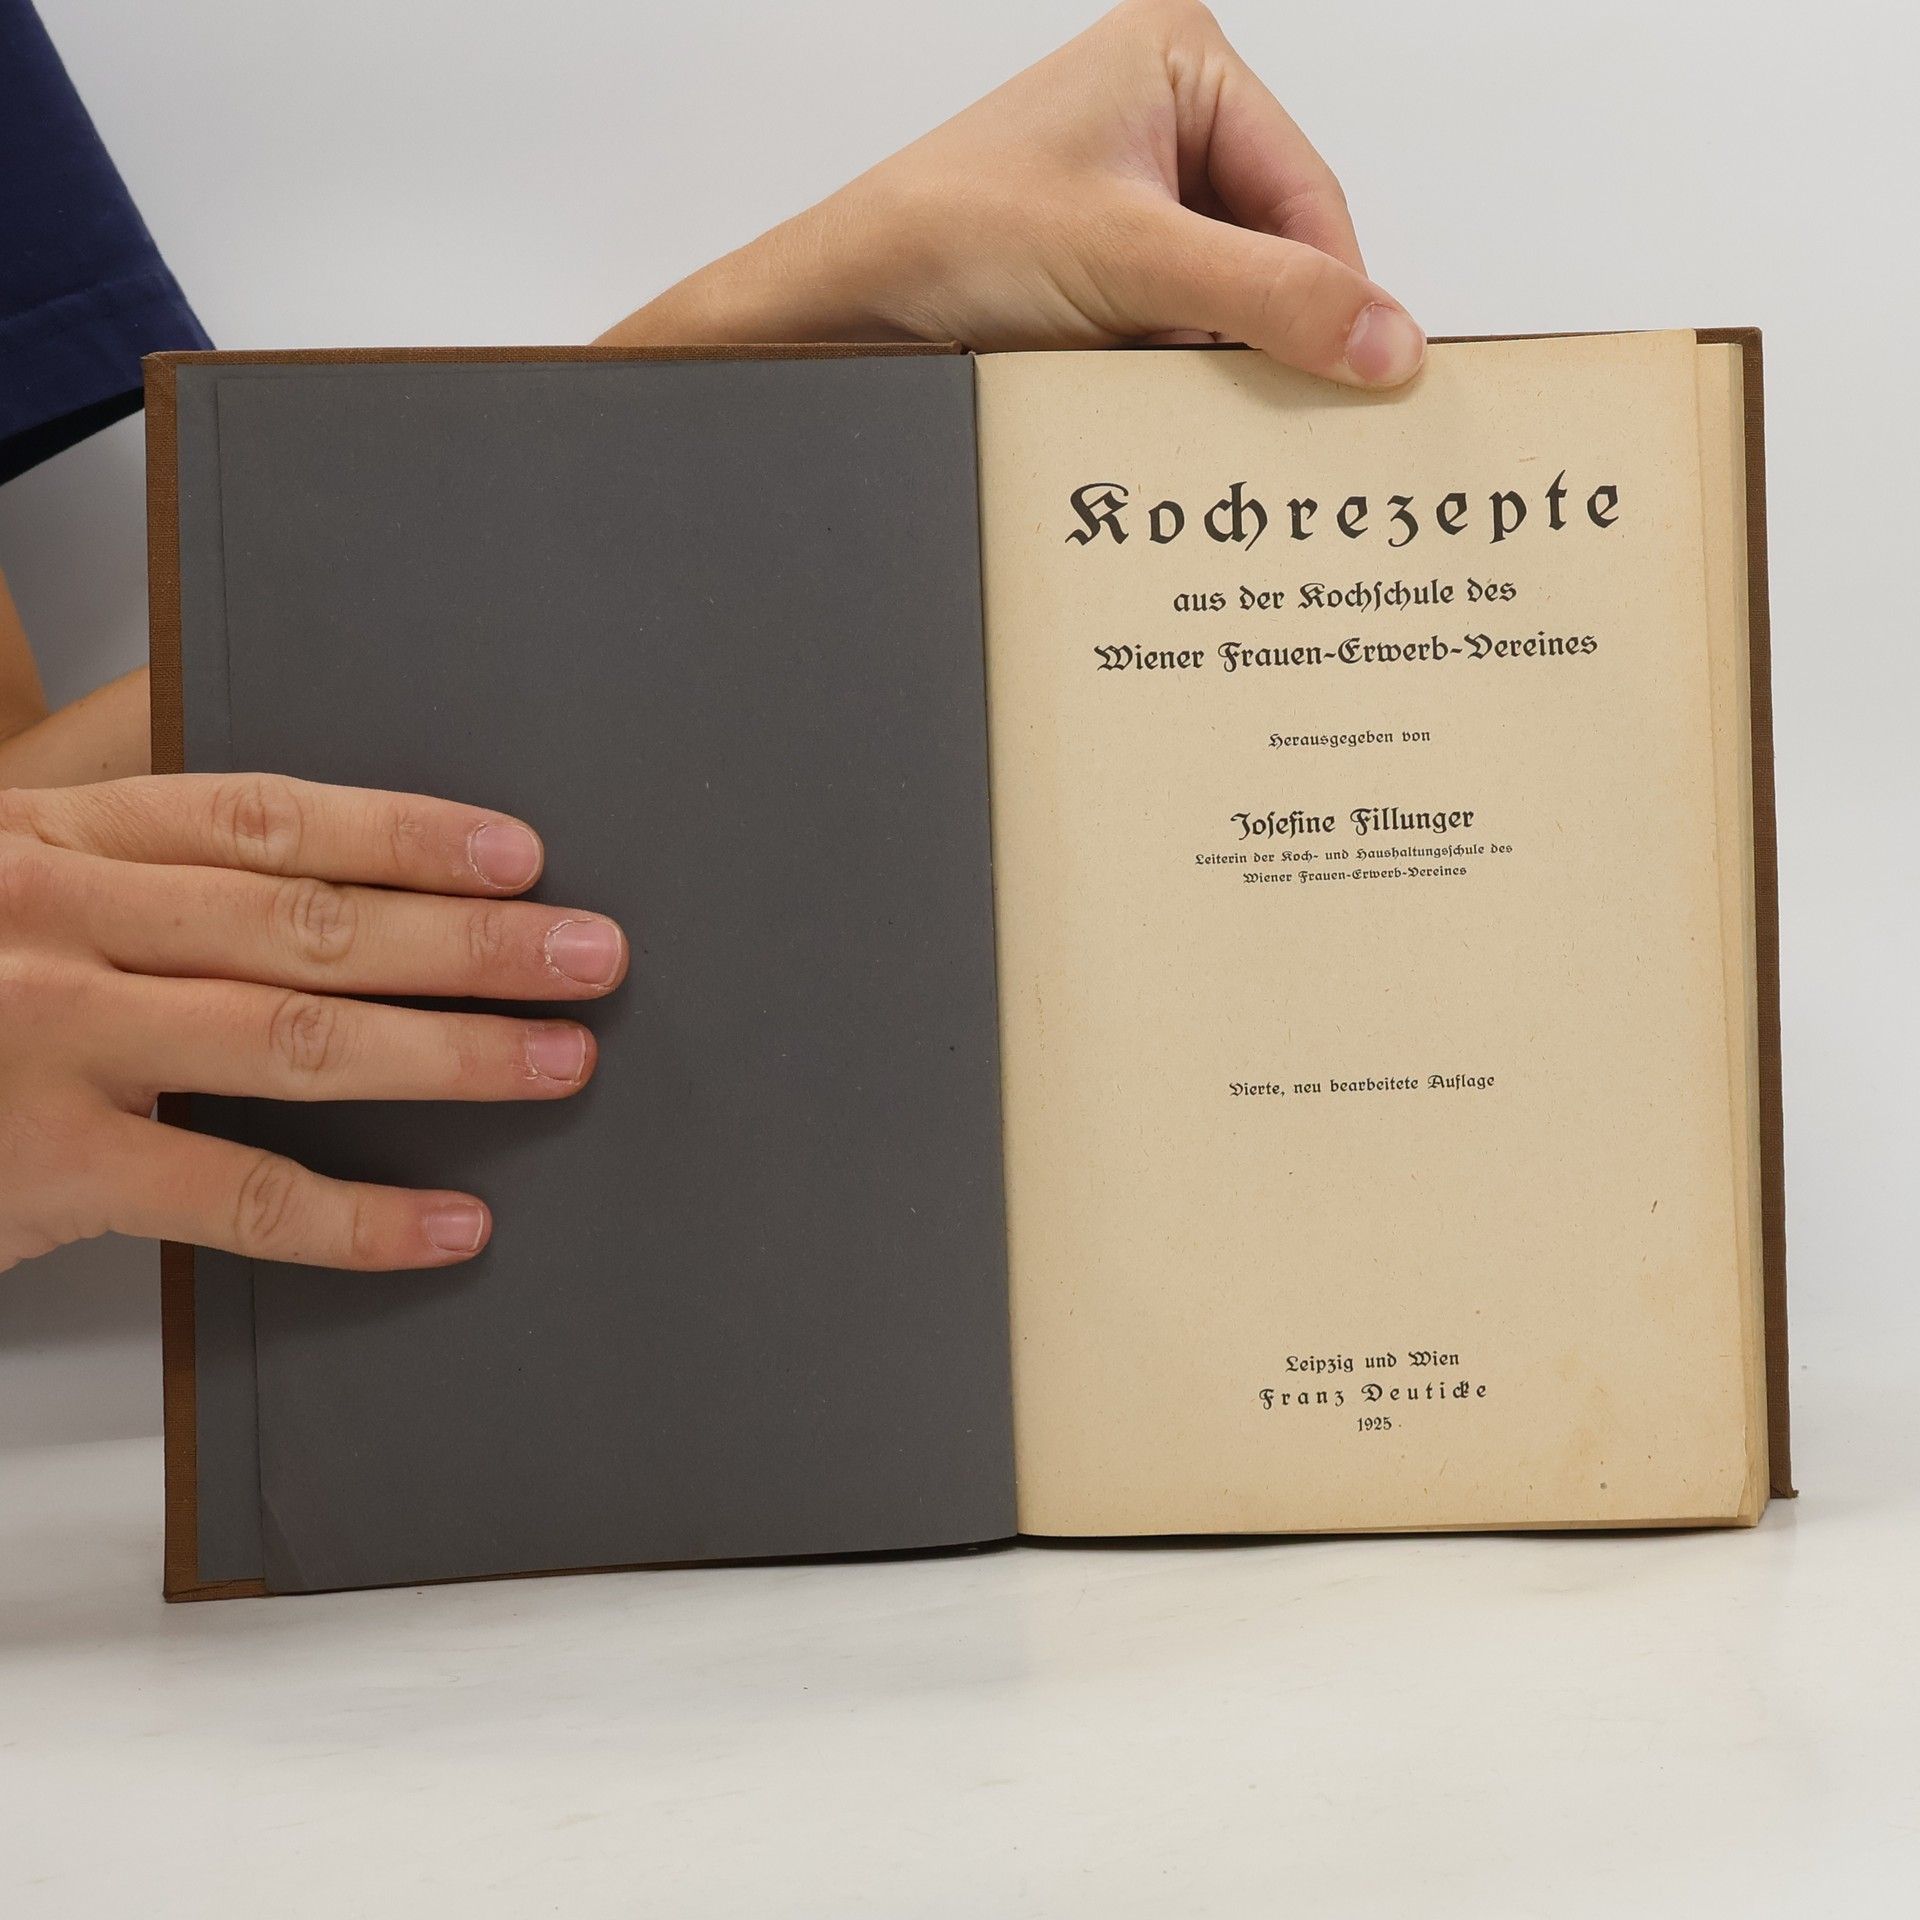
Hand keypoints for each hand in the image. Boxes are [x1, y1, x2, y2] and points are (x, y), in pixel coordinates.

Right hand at [0, 774, 627, 1272]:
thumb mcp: (10, 882)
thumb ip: (135, 873)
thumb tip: (319, 882)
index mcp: (62, 841)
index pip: (266, 819)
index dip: (404, 832)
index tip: (518, 853)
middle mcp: (62, 924)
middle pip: (308, 922)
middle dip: (466, 940)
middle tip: (590, 954)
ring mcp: (50, 1044)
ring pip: (292, 1040)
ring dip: (446, 1052)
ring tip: (558, 1059)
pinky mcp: (42, 1169)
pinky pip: (232, 1198)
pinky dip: (355, 1219)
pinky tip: (449, 1225)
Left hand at [601, 0, 1422, 387]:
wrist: (846, 310)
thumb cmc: (949, 236)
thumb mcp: (1135, 261)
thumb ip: (1272, 298)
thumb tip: (1386, 339)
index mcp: (1179, 62)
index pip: (1306, 189)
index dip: (1336, 289)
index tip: (1369, 373)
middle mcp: (1160, 118)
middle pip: (1275, 245)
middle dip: (1270, 324)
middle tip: (1288, 400)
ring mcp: (1130, 195)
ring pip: (1231, 294)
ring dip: (1219, 353)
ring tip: (1188, 389)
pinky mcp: (1102, 265)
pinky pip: (1180, 323)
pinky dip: (1177, 367)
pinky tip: (1153, 392)